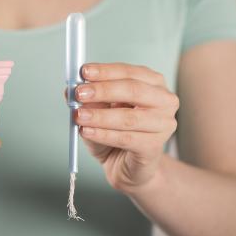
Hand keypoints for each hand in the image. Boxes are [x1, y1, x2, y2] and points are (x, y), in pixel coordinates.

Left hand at [71, 63, 178, 193]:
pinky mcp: (154, 147)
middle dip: (103, 90)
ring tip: (79, 116)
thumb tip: (70, 89)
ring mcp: (163, 125)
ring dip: (100, 116)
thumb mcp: (99, 109)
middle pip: (134, 90)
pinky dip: (103, 134)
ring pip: (129, 117)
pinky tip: (87, 131)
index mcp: (153, 83)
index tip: (84, 71)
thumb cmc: (116, 131)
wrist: (125, 165)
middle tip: (80, 93)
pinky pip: (126, 139)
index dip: (106, 71)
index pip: (130, 72)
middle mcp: (164, 101)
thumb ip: (89, 98)